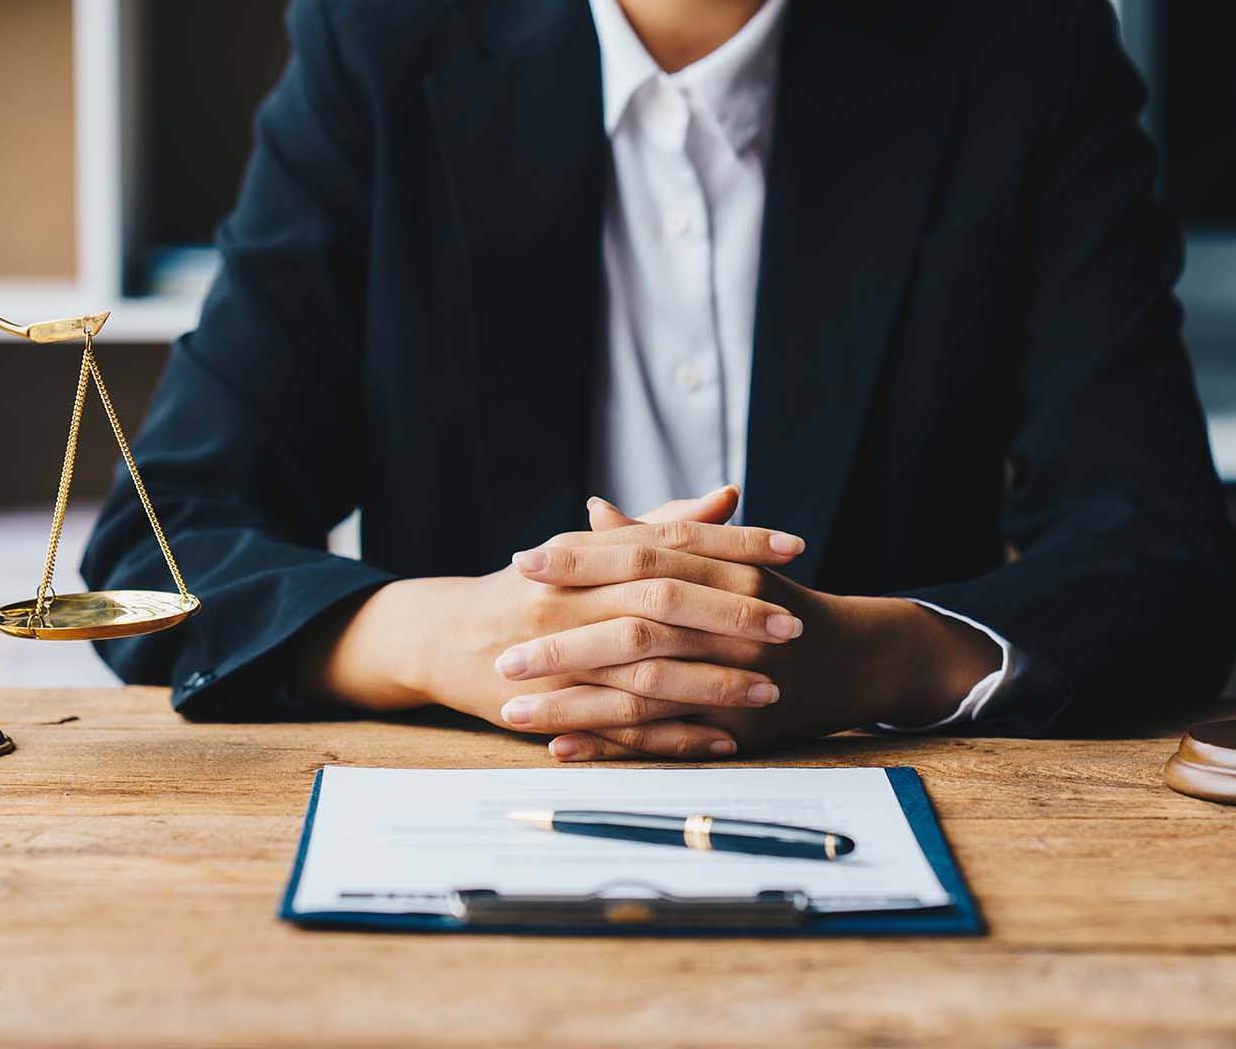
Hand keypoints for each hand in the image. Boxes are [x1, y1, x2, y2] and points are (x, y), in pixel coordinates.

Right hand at [296, 485, 806, 756]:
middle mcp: (571, 597)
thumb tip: (729, 496)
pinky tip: (721, 739)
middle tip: (792, 625)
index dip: (734, 541)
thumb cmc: (528, 588)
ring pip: (647, 666)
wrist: (443, 637)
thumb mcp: (587, 549)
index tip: (793, 546)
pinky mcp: (553, 705)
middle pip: (662, 600)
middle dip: (732, 613)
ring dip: (712, 681)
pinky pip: (621, 724)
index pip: (669, 539)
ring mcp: (560, 653)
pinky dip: (673, 734)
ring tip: (771, 689)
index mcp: (585, 552)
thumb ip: (659, 524)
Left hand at [500, 497, 1001, 759]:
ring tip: (510, 709)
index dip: (578, 561)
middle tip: (501, 655)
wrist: (855, 657)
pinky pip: (662, 739)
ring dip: (571, 704)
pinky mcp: (736, 728)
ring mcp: (733, 677)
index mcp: (722, 570)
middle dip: (561, 644)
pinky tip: (561, 746)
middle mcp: (729, 621)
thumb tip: (593, 511)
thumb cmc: (775, 602)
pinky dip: (609, 744)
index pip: (638, 558)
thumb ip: (658, 538)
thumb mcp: (724, 563)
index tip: (520, 564)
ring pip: (638, 691)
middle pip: (631, 629)